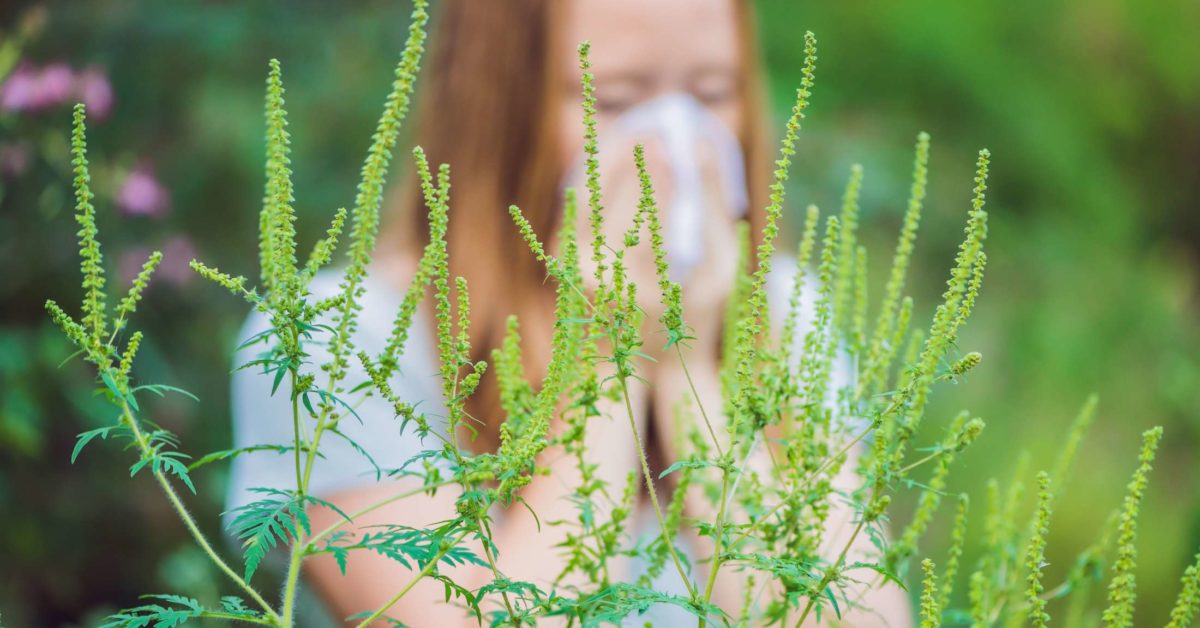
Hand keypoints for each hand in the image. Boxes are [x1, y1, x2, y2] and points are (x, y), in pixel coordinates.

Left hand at [557, 132, 740, 358]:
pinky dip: (595, 176)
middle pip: (613, 205)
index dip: (659, 180)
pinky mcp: (563, 256)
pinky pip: (577, 205)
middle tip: (655, 132)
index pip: (648, 223)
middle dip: (633, 163)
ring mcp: (575, 266)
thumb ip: (715, 212)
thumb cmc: (689, 316)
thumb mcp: (717, 272)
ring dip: (607, 160)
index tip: (674, 145)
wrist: (632, 359)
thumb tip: (703, 150)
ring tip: (634, 134)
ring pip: (586, 198)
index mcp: (641, 289)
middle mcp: (600, 277)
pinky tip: (616, 155)